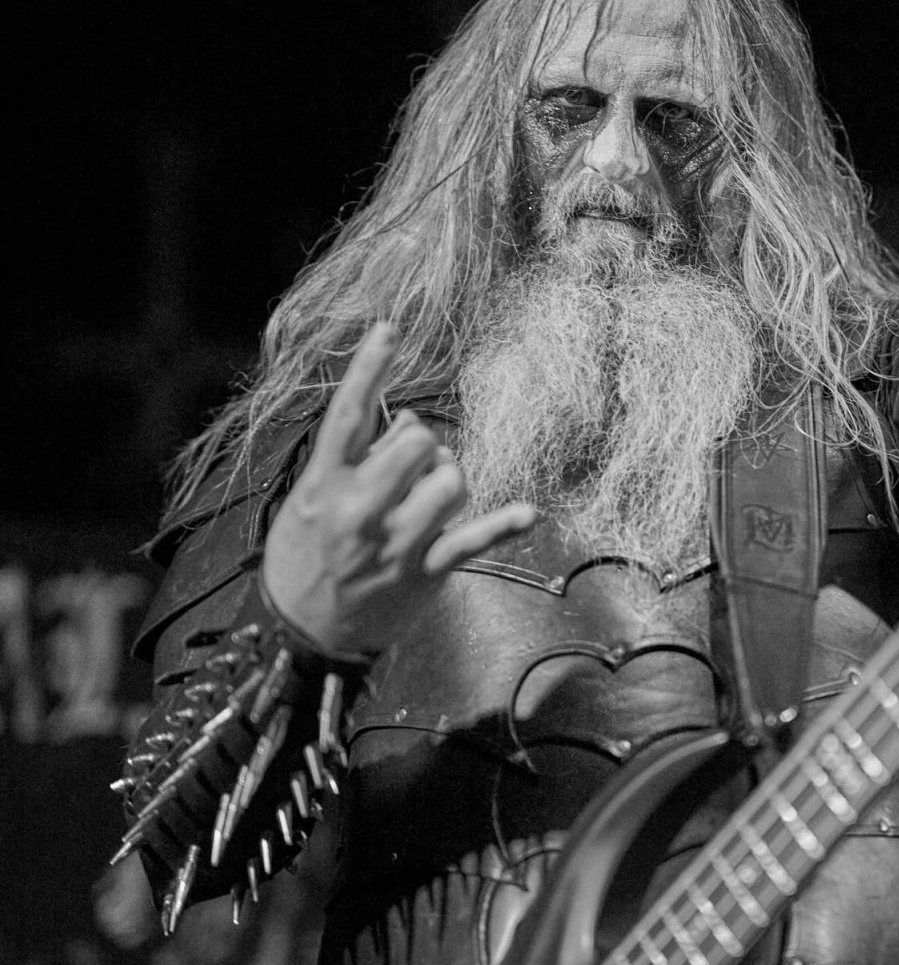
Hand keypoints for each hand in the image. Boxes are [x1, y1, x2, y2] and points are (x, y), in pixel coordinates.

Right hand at [262, 322, 533, 658]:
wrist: (303, 635)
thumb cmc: (305, 559)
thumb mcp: (311, 500)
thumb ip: (354, 458)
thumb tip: (405, 418)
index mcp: (325, 484)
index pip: (348, 414)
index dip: (369, 368)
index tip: (390, 329)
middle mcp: (360, 509)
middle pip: (417, 442)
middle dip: (421, 444)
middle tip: (410, 466)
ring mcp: (395, 541)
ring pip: (450, 481)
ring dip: (447, 481)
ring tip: (429, 500)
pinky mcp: (424, 571)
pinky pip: (472, 540)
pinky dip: (503, 526)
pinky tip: (528, 514)